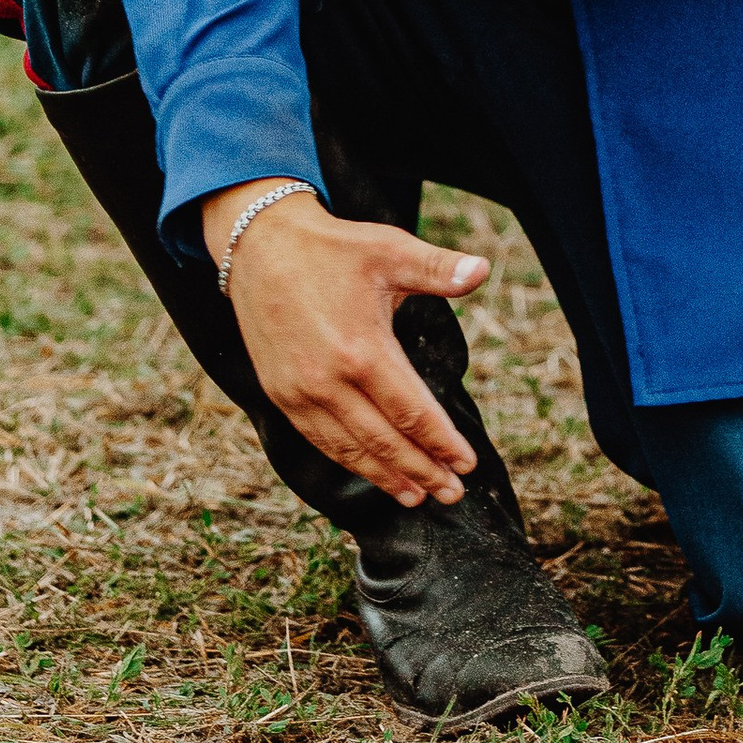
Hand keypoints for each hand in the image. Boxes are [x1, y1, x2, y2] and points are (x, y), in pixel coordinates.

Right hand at [202, 180, 485, 506]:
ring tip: (415, 496)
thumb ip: (437, 268)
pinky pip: (318, 439)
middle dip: (422, 471)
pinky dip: (347, 460)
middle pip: (384, 441)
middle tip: (452, 493)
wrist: (260, 246)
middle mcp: (328, 380)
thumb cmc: (333, 248)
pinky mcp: (280, 393)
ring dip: (385, 476)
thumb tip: (482, 270)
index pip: (411, 412)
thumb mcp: (389, 250)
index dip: (441, 443)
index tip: (467, 464)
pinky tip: (369, 471)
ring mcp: (299, 391)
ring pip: (349, 449)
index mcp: (362, 349)